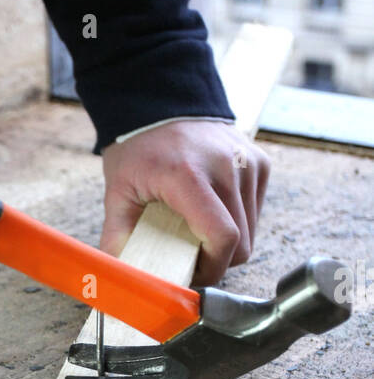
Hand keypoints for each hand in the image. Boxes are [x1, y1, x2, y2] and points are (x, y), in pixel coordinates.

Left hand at [100, 120, 270, 284]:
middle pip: (242, 242)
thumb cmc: (139, 149)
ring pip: (252, 231)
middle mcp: (226, 166)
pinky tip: (212, 211)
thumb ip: (118, 236)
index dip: (213, 268)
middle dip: (218, 261)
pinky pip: (255, 210)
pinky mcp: (260, 162)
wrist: (161, 102)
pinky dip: (238, 221)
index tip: (193, 274)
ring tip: (198, 233)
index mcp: (188, 176)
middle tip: (191, 259)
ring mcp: (248, 162)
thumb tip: (121, 275)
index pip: (224, 237)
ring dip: (229, 243)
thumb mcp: (117, 192)